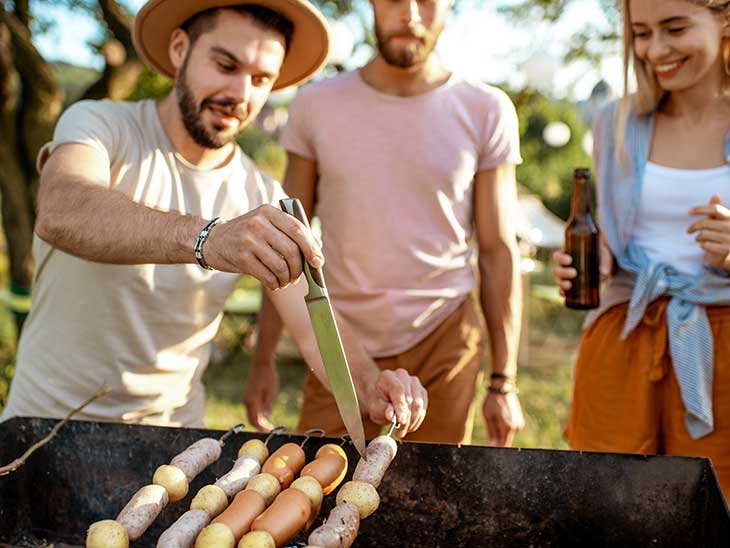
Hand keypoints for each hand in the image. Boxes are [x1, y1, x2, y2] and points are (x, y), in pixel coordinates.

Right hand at [204, 204, 323, 289]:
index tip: (318, 261)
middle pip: (291, 250)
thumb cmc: (247, 235)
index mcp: (269, 211)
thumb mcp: (266, 224)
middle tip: (298, 276)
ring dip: (287, 278)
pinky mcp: (242, 257)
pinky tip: (275, 284)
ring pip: (281, 265)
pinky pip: (267, 276)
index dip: (311, 247)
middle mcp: (259, 223)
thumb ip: (290, 232)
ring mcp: (249, 240)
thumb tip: (317, 249)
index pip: (298, 229)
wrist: (213, 240)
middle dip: (299, 268)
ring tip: (286, 281)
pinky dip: (275, 284)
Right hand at [243, 360, 278, 431]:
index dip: (261, 428)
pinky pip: (252, 408)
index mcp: (251, 401)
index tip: (269, 432)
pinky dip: (257, 414)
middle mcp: (246, 401)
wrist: (261, 363)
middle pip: (251, 419)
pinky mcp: (248, 395)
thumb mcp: (271, 393)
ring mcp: (246, 397)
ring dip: (259, 421)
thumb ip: (267, 406)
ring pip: (251, 414)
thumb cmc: (268, 377)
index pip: (254, 420)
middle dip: (260, 426)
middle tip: (270, 431)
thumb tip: (265, 417)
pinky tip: (266, 416)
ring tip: (269, 425)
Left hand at [364, 368, 427, 438]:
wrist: (384, 398)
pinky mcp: (422, 392)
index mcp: (388, 376)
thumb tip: (391, 415)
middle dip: (406, 419)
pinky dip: (417, 420)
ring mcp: (414, 383)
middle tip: (399, 433)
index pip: (398, 390)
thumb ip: (382, 410)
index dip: (400, 406)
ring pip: (418, 404)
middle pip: (410, 399)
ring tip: (403, 431)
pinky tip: (409, 426)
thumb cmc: (378, 403)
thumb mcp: (375, 408)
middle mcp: (402, 376)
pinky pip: (423, 408)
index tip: (401, 421)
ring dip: (412, 421)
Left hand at [482, 390, 523, 446]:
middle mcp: (516, 427)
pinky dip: (504, 428)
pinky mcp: (519, 421)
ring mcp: (519, 424)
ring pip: (507, 435)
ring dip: (500, 434)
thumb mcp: (488, 416)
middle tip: (488, 436)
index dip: (495, 449)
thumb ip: (491, 433)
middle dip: (497, 441)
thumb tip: (491, 446)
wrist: (502, 387)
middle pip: (505, 441)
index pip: (502, 445)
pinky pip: (510, 430)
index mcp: (507, 427)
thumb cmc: (492, 401)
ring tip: (493, 421)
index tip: (489, 450)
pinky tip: (498, 419)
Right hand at [552, 236, 612, 295]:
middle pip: (557, 270)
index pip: (557, 256)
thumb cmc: (599, 256)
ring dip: (562, 283)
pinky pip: (562, 290)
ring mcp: (565, 277)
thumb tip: (603, 273)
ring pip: (558, 280)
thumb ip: (604, 262)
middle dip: (563, 272)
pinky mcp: (569, 286)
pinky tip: (564, 294)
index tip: (569, 260)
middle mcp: (563, 266)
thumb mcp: (603, 256)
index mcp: (567, 255)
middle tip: (574, 273)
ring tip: (569, 285)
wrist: (602, 265)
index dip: (560, 258)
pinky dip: (562, 292)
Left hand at [688, 194, 729, 271]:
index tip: (689, 212)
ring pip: (703, 234)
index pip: (715, 209)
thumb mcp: (720, 220)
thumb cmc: (722, 233)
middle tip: (688, 231)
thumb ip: (716, 210)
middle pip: (705, 223)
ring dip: (698, 237)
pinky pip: (705, 245)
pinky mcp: (726, 250)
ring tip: (698, 239)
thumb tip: (716, 194)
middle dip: (694, 227)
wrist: (729, 253)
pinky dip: (702, 245)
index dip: (701, 209)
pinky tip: (704, 245)